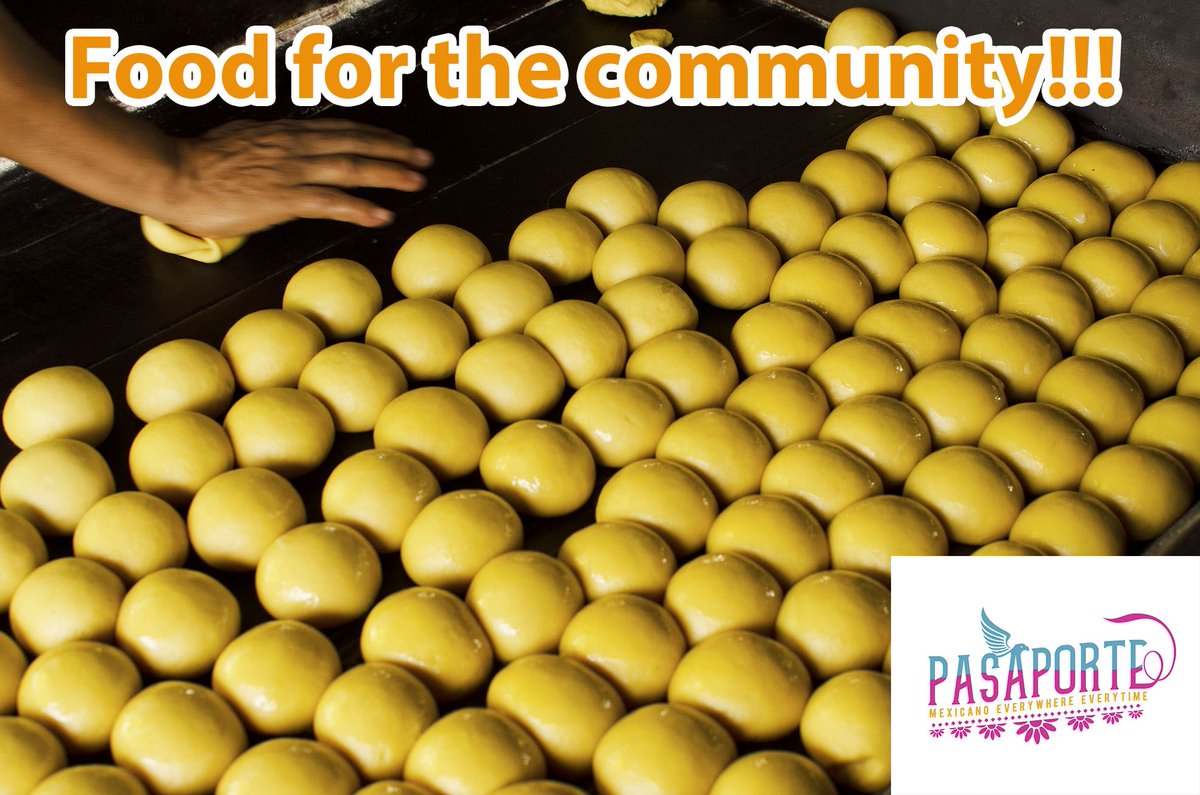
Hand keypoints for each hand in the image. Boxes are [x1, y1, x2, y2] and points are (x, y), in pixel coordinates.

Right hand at [153, 118, 433, 237]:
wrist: (172, 175)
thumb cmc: (200, 164)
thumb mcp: (242, 140)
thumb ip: (268, 142)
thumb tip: (279, 143)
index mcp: (285, 133)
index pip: (342, 129)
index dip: (377, 135)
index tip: (402, 142)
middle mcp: (294, 146)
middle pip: (356, 144)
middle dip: (395, 151)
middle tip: (425, 159)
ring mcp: (290, 171)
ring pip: (351, 168)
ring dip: (389, 174)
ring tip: (417, 181)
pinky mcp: (281, 198)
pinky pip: (330, 202)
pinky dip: (360, 207)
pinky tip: (383, 214)